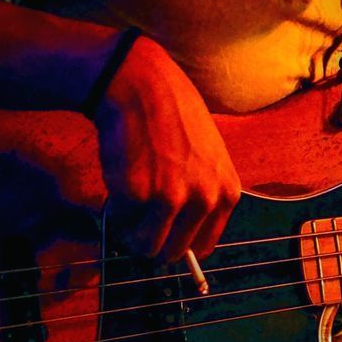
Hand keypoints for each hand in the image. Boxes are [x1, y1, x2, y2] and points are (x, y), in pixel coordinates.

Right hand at [93, 36, 240, 260]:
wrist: (143, 88)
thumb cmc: (174, 119)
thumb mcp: (209, 158)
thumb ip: (203, 194)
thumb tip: (185, 237)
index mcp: (226, 193)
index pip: (204, 245)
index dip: (179, 241)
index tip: (165, 231)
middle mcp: (205, 199)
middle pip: (173, 252)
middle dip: (152, 240)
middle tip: (140, 217)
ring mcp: (171, 199)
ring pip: (146, 247)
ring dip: (131, 231)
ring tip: (130, 201)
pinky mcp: (137, 195)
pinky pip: (120, 224)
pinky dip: (115, 210)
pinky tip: (121, 179)